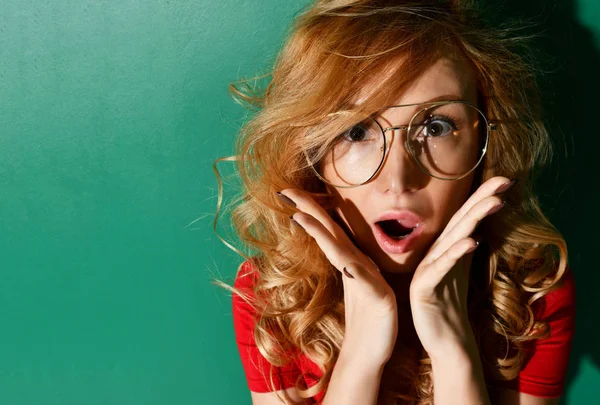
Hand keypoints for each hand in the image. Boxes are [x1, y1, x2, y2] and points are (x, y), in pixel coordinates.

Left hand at [277, 189, 397, 369]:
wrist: (373, 352)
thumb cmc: (365, 320)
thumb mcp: (353, 287)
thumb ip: (345, 264)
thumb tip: (331, 245)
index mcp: (349, 261)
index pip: (326, 230)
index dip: (309, 210)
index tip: (285, 193)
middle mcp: (358, 264)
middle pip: (331, 230)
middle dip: (309, 208)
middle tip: (285, 189)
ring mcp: (368, 278)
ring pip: (340, 249)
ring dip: (320, 230)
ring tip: (299, 214)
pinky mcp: (377, 296)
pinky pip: (359, 278)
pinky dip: (349, 265)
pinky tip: (339, 257)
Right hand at [409, 176, 514, 360]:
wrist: (444, 341)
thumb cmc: (453, 307)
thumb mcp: (461, 272)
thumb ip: (464, 248)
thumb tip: (477, 226)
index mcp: (444, 249)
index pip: (465, 218)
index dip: (482, 198)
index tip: (506, 180)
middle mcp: (433, 254)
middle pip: (459, 222)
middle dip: (481, 200)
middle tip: (504, 181)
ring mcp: (426, 270)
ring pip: (451, 239)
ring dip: (472, 219)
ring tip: (494, 203)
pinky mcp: (423, 288)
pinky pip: (441, 268)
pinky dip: (456, 253)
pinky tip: (472, 242)